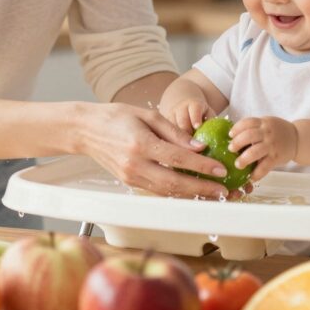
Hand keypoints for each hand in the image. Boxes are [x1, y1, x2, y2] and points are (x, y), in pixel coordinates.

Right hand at [78, 103, 228, 199]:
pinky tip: (193, 191)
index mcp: (140, 143)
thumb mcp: (147, 114)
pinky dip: (178, 193)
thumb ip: (174, 131)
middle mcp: (135, 164)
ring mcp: (131, 177)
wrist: (86, 130)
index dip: (201, 166)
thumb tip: (198, 146)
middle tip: (224, 190)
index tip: (221, 169)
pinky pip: (158, 191)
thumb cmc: (116, 117)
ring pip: (167, 192)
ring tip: (214, 194)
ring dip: (193, 195)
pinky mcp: (130, 182)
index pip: (177, 158)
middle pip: (174, 182)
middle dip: (202, 189)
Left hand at [229, 116, 298, 182]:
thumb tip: (232, 138)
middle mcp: (267, 133)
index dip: (236, 128)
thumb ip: (254, 128)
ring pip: (255, 151)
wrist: (297, 139)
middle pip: (249, 135)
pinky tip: (251, 177)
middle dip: (237, 143)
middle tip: (231, 149)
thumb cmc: (277, 132)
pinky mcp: (276, 157)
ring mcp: (272, 145)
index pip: (247, 122)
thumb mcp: (266, 124)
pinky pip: (265, 166)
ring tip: (238, 164)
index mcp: (263, 123)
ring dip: (244, 158)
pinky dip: (257, 173)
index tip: (230, 135)